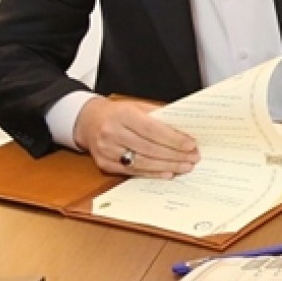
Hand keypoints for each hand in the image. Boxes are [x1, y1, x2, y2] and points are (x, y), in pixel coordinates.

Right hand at [73, 98, 199, 177]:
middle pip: (149, 148)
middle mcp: (112, 133)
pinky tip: (167, 173)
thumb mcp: (138, 106)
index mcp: (123, 114)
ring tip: (185, 167)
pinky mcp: (104, 164)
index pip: (152, 129)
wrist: (88, 121)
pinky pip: (132, 172)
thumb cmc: (118, 113)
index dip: (173, 138)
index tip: (190, 144)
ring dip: (167, 167)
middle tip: (193, 158)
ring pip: (142, 163)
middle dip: (174, 155)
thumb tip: (185, 128)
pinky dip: (152, 174)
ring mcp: (106, 150)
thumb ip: (159, 116)